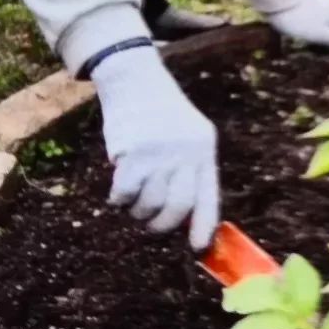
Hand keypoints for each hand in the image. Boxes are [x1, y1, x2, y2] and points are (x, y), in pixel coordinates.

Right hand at [92, 47, 219, 251]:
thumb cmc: (162, 114)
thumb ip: (190, 169)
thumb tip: (186, 217)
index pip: (208, 196)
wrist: (136, 81)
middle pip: (177, 208)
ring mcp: (160, 155)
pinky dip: (119, 199)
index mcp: (204, 150)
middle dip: (162, 225)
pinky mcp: (132, 155)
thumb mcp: (189, 135)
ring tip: (134, 199)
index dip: (204, 226)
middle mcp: (186, 154)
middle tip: (151, 223)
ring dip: (138, 210)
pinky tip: (120, 190)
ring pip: (149, 205)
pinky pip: (125, 195)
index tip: (198, 247)